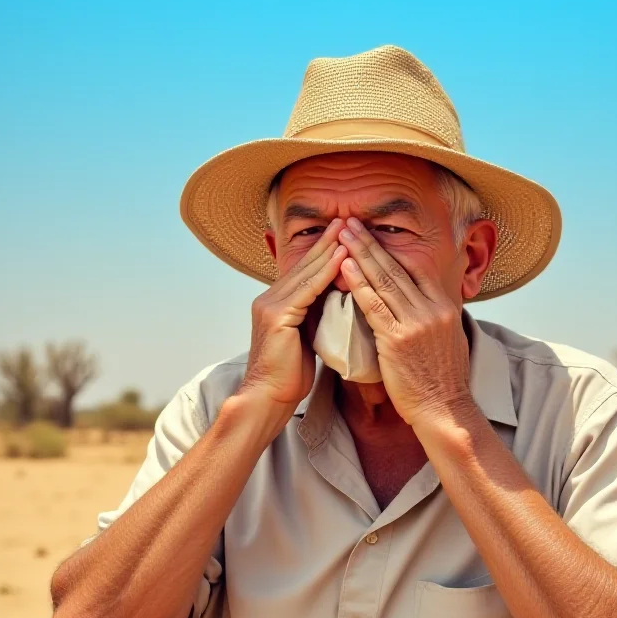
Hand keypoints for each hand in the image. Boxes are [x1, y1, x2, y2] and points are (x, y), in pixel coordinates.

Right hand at [239, 219, 347, 412]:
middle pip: (304, 265)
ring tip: (348, 229)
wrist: (268, 399)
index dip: (324, 252)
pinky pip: (307, 289)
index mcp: (275, 304)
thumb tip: (337, 302)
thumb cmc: (289, 376)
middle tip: (347, 218)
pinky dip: (326, 272)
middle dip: (327, 241)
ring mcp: (270, 306)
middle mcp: (268, 299)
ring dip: (329, 249)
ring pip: (306, 273)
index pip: (304, 272)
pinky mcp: (277, 317)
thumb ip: (315, 317)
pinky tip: (342, 258)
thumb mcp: (304, 339)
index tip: (344, 234)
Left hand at [339, 218, 471, 426]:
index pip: (414, 267)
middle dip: (370, 242)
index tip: (370, 232)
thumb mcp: (445, 340)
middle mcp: (433, 308)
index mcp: (444, 306)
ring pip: (384, 279)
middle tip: (350, 221)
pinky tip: (344, 266)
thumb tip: (417, 304)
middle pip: (397, 267)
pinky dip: (358, 283)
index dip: (390, 248)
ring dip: (360, 252)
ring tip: (342, 233)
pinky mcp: (399, 339)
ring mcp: (417, 322)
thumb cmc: (439, 381)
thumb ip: (431, 317)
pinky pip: (374, 304)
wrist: (444, 410)